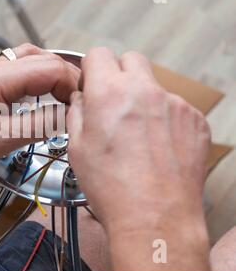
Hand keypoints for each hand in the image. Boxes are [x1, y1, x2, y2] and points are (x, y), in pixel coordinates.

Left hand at [0, 44, 79, 188]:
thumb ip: (39, 124)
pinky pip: (15, 74)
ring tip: (63, 97)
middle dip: (65, 77)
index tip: (83, 105)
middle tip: (78, 100)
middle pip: (40, 59)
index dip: (72, 84)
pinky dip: (34, 82)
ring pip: (28, 62)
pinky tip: (38, 98)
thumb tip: (68, 115)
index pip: (49, 67)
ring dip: (49, 76)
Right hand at [67, 48, 210, 270]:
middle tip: (113, 102)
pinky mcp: (194, 121)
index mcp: (109, 94)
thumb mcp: (76, 148)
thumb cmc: (113, 187)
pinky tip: (155, 146)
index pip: (99, 54)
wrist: (155, 216)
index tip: (91, 85)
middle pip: (131, 60)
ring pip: (154, 86)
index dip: (91, 68)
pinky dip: (163, 119)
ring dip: (142, 99)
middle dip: (118, 74)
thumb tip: (81, 99)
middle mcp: (145, 91)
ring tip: (136, 135)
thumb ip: (77, 112)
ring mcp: (174, 104)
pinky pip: (174, 108)